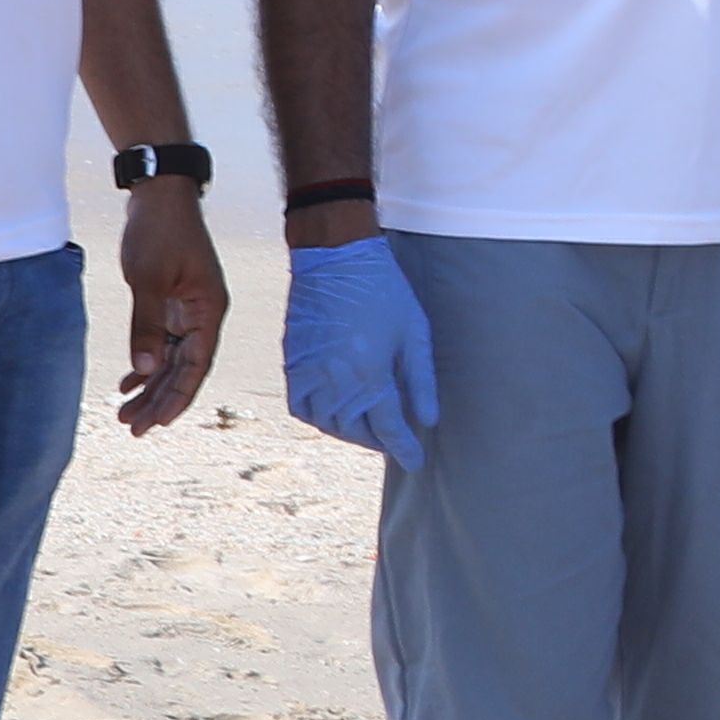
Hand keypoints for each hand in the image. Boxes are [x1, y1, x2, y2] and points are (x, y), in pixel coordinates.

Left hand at [109, 187, 227, 436]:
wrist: (159, 195)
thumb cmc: (159, 231)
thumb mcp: (149, 280)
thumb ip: (148, 326)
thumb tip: (146, 370)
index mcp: (208, 310)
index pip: (196, 366)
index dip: (178, 397)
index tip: (158, 423)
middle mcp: (203, 314)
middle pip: (184, 369)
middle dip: (159, 400)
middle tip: (133, 427)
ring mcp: (188, 309)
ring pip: (171, 359)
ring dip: (151, 387)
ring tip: (126, 413)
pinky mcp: (172, 302)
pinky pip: (162, 343)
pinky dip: (146, 364)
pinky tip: (128, 383)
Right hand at [281, 233, 438, 474]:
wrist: (335, 256)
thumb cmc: (382, 290)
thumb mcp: (414, 332)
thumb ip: (421, 380)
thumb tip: (427, 420)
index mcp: (368, 372)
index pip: (388, 427)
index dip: (404, 448)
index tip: (415, 463)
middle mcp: (335, 378)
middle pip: (356, 430)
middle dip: (377, 441)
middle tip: (394, 439)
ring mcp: (309, 371)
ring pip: (327, 422)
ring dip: (349, 432)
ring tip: (368, 428)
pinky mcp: (292, 361)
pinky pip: (301, 405)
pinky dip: (319, 417)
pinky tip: (335, 413)